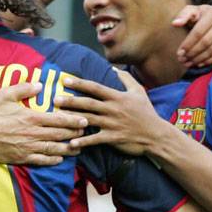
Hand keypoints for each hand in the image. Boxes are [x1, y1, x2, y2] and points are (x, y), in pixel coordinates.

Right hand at [0, 83, 87, 165]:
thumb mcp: (5, 94)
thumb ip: (24, 88)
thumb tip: (39, 85)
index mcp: (31, 118)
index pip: (58, 119)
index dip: (73, 120)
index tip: (84, 120)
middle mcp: (33, 134)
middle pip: (60, 134)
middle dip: (75, 134)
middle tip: (85, 132)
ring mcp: (27, 147)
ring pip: (54, 149)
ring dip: (68, 148)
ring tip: (78, 148)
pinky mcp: (21, 157)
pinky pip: (41, 160)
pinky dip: (53, 159)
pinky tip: (60, 158)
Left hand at [54, 69, 169, 154]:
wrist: (156, 135)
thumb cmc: (146, 112)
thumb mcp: (138, 91)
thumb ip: (125, 78)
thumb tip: (113, 68)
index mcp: (117, 97)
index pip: (95, 88)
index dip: (80, 83)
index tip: (65, 80)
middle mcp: (112, 109)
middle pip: (88, 103)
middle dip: (71, 100)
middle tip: (55, 99)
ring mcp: (112, 124)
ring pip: (88, 119)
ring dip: (72, 118)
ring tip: (58, 117)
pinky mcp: (113, 138)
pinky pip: (95, 139)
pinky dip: (83, 141)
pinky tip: (71, 143)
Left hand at [174, 5, 211, 67]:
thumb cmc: (199, 16)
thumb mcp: (191, 12)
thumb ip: (182, 16)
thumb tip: (175, 23)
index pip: (198, 32)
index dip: (188, 44)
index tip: (179, 52)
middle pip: (206, 42)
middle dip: (192, 53)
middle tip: (182, 60)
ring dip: (199, 59)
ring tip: (188, 63)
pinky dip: (209, 61)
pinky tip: (199, 63)